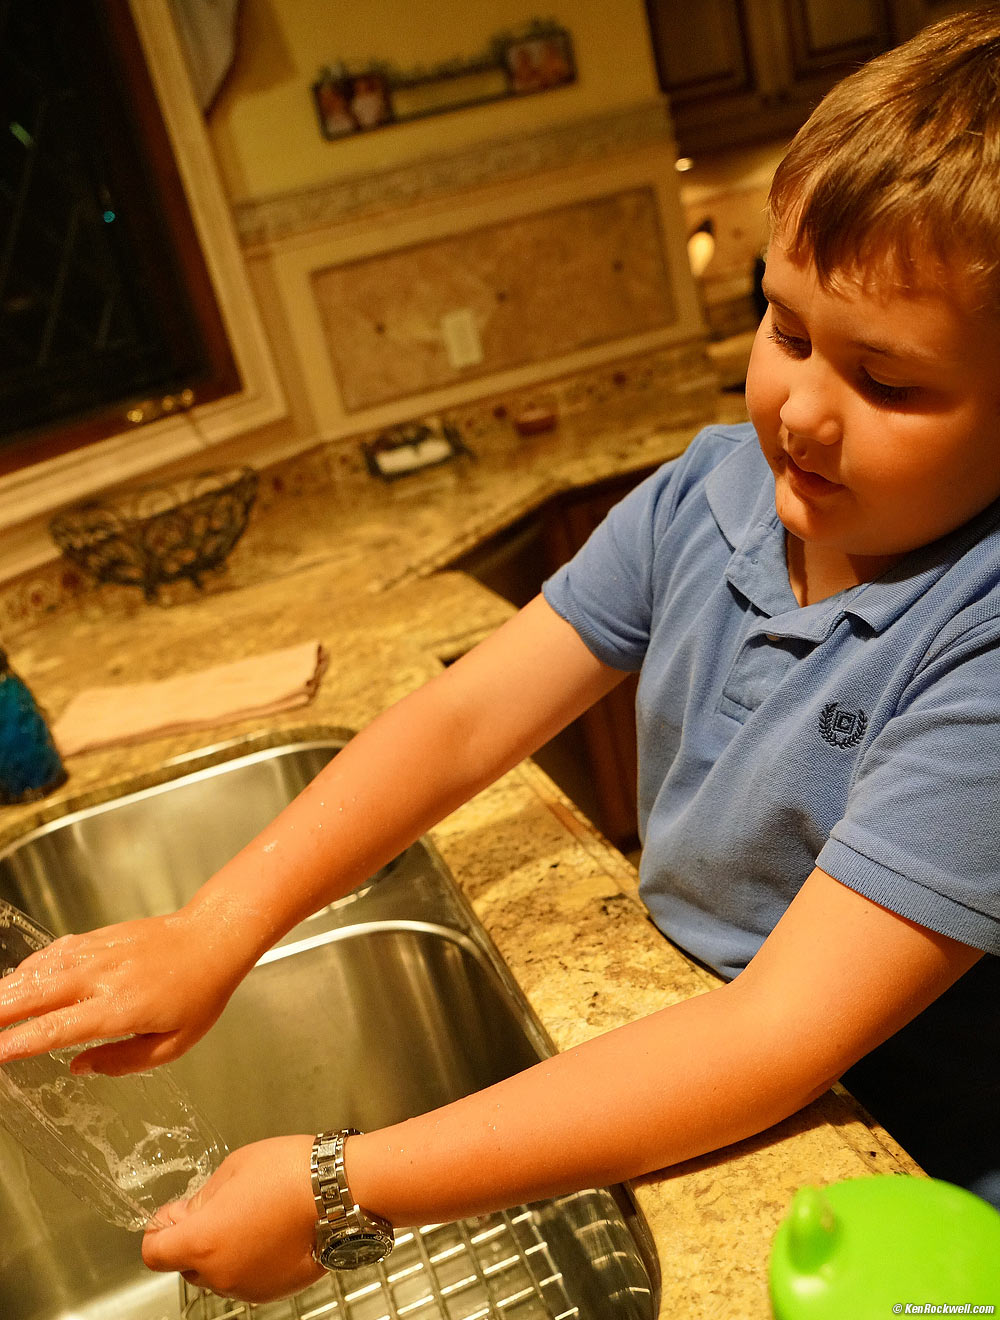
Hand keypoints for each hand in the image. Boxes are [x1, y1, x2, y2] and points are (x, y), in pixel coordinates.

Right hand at [0, 902, 253, 1073]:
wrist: (213, 937)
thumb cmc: (200, 992)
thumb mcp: (174, 1044)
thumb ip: (124, 1061)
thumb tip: (79, 1067)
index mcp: (121, 1008)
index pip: (58, 1028)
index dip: (22, 1043)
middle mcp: (103, 977)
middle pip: (37, 995)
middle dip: (1, 1012)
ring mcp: (99, 952)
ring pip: (40, 970)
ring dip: (8, 989)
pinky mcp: (99, 937)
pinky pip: (56, 951)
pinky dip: (31, 966)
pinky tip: (16, 980)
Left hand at [142, 1135, 321, 1302]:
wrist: (341, 1190)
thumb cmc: (289, 1172)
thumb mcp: (233, 1168)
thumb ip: (202, 1198)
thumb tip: (186, 1214)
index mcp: (203, 1241)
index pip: (154, 1252)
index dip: (159, 1230)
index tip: (173, 1213)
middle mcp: (221, 1274)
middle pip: (186, 1265)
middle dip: (194, 1239)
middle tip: (219, 1206)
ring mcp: (247, 1287)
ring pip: (218, 1273)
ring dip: (223, 1251)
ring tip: (253, 1215)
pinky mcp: (273, 1291)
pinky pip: (246, 1278)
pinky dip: (250, 1260)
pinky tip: (271, 1232)